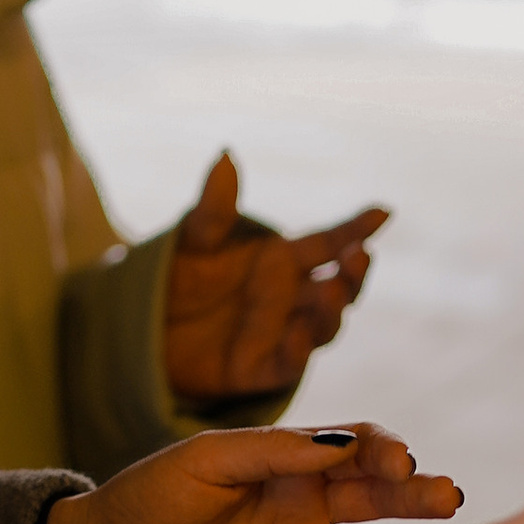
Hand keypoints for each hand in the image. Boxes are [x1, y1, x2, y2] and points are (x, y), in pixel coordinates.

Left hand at [44, 425, 462, 523]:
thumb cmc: (145, 500)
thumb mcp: (205, 462)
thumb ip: (272, 452)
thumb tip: (344, 443)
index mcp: (286, 463)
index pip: (353, 448)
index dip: (382, 452)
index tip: (399, 464)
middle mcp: (303, 508)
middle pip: (376, 498)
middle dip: (416, 494)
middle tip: (448, 497)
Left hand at [163, 157, 383, 405]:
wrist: (140, 326)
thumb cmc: (175, 275)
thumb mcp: (192, 237)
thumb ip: (213, 206)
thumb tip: (225, 154)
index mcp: (282, 259)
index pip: (329, 242)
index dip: (357, 228)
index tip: (384, 212)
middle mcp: (290, 296)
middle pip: (338, 286)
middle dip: (354, 273)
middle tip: (360, 255)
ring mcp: (280, 333)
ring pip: (324, 325)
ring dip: (333, 310)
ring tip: (332, 289)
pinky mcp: (259, 369)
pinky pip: (287, 364)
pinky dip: (297, 351)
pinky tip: (297, 334)